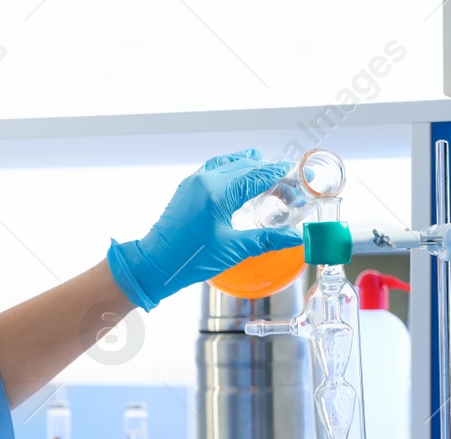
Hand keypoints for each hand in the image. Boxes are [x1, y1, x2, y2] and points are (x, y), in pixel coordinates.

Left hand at [106, 149, 303, 310]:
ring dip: (248, 166)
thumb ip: (267, 240)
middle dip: (266, 171)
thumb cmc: (189, 258)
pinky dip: (230, 168)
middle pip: (244, 166)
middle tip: (284, 179)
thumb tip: (295, 239)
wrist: (155, 263)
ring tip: (264, 170)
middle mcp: (205, 180)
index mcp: (218, 192)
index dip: (278, 175)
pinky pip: (214, 168)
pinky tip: (237, 175)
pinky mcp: (187, 188)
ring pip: (228, 163)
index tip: (295, 174)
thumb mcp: (234, 250)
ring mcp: (194, 181)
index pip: (256, 176)